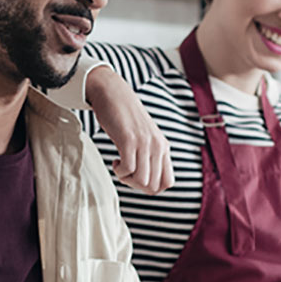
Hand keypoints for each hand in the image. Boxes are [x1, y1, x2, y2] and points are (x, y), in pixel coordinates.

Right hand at [86, 66, 173, 194]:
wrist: (113, 94)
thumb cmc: (125, 118)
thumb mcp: (144, 137)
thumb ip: (150, 155)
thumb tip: (147, 181)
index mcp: (164, 147)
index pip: (167, 183)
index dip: (150, 187)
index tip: (137, 176)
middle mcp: (158, 146)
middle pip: (154, 186)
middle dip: (136, 186)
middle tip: (125, 173)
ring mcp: (145, 143)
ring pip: (142, 181)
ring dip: (127, 180)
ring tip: (120, 165)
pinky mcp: (129, 140)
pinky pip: (128, 169)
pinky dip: (119, 172)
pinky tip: (115, 160)